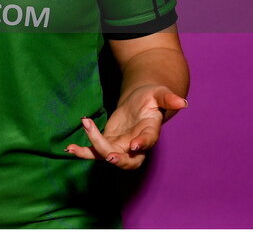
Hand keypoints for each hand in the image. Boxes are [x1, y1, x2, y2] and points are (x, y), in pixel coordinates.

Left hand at [64, 86, 187, 169]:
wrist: (141, 101)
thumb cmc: (152, 96)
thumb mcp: (159, 93)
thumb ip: (168, 98)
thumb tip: (183, 102)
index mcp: (150, 130)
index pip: (148, 140)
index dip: (142, 144)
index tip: (134, 145)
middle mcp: (136, 144)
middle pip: (129, 160)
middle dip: (118, 160)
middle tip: (107, 155)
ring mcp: (122, 146)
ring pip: (108, 156)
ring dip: (92, 153)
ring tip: (74, 148)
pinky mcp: (109, 142)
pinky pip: (95, 151)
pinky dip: (83, 151)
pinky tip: (69, 148)